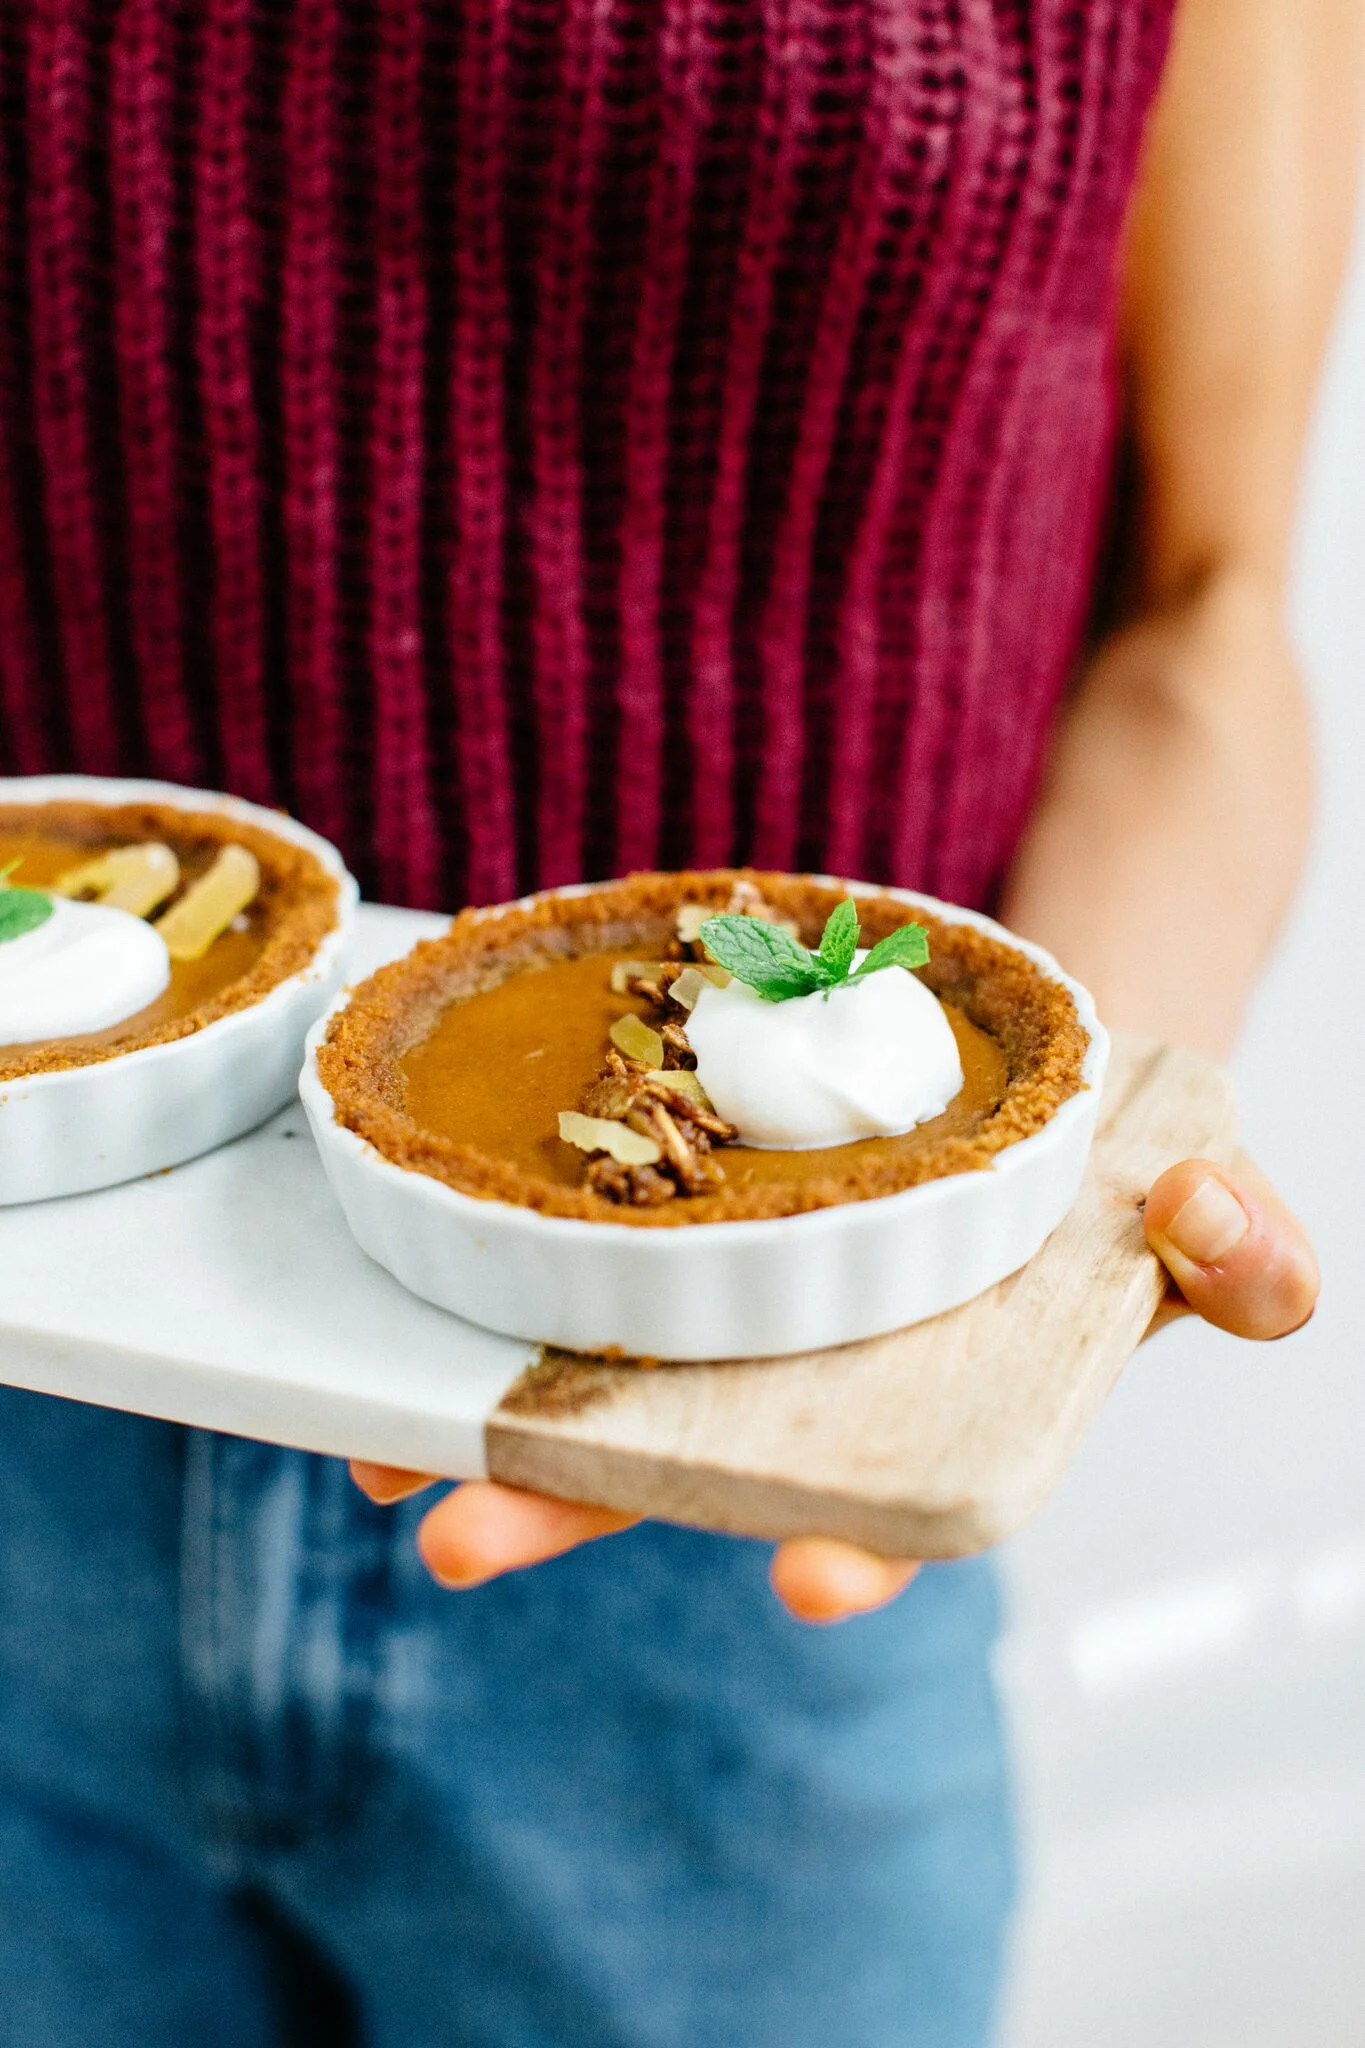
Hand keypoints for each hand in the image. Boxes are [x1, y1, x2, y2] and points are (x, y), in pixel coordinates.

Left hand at [351, 1148, 1317, 1623]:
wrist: (1030, 1043)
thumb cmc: (1123, 1148)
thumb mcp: (1211, 1178)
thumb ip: (1240, 1245)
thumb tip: (1210, 1217)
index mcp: (949, 1399)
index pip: (898, 1492)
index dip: (858, 1539)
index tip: (808, 1581)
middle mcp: (820, 1367)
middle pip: (694, 1457)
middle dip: (583, 1509)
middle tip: (466, 1545)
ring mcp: (739, 1287)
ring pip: (606, 1370)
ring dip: (494, 1415)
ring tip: (384, 1445)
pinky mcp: (680, 1198)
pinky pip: (582, 1242)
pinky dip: (497, 1271)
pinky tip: (408, 1288)